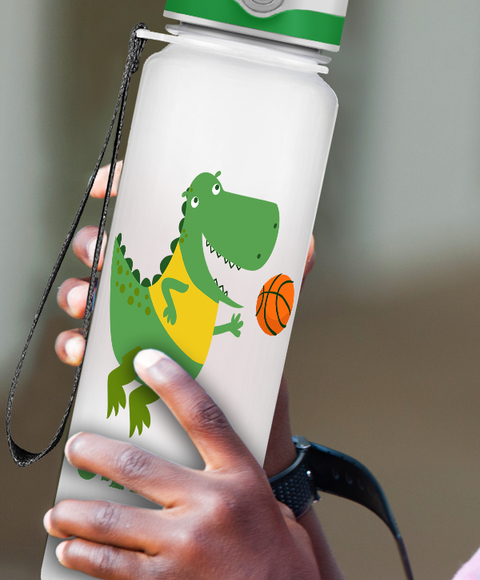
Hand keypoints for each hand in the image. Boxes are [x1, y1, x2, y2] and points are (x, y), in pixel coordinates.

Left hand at [45, 349, 346, 579]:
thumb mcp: (281, 524)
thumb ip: (250, 498)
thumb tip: (231, 486)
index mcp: (244, 484)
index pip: (204, 417)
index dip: (172, 383)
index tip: (146, 362)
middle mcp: (212, 505)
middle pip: (138, 464)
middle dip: (96, 453)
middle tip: (79, 449)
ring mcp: (184, 544)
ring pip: (108, 516)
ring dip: (74, 512)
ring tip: (59, 511)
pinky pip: (106, 562)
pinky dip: (81, 555)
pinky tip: (69, 551)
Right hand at [54, 160, 315, 368]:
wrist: (253, 395)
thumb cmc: (259, 338)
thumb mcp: (277, 296)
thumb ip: (292, 267)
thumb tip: (305, 243)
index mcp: (185, 253)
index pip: (147, 206)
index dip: (122, 184)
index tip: (103, 187)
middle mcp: (153, 277)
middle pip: (105, 244)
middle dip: (93, 244)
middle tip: (102, 254)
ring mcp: (133, 313)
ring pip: (85, 290)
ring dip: (77, 291)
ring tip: (87, 301)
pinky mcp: (122, 353)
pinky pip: (82, 343)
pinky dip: (74, 343)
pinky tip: (82, 348)